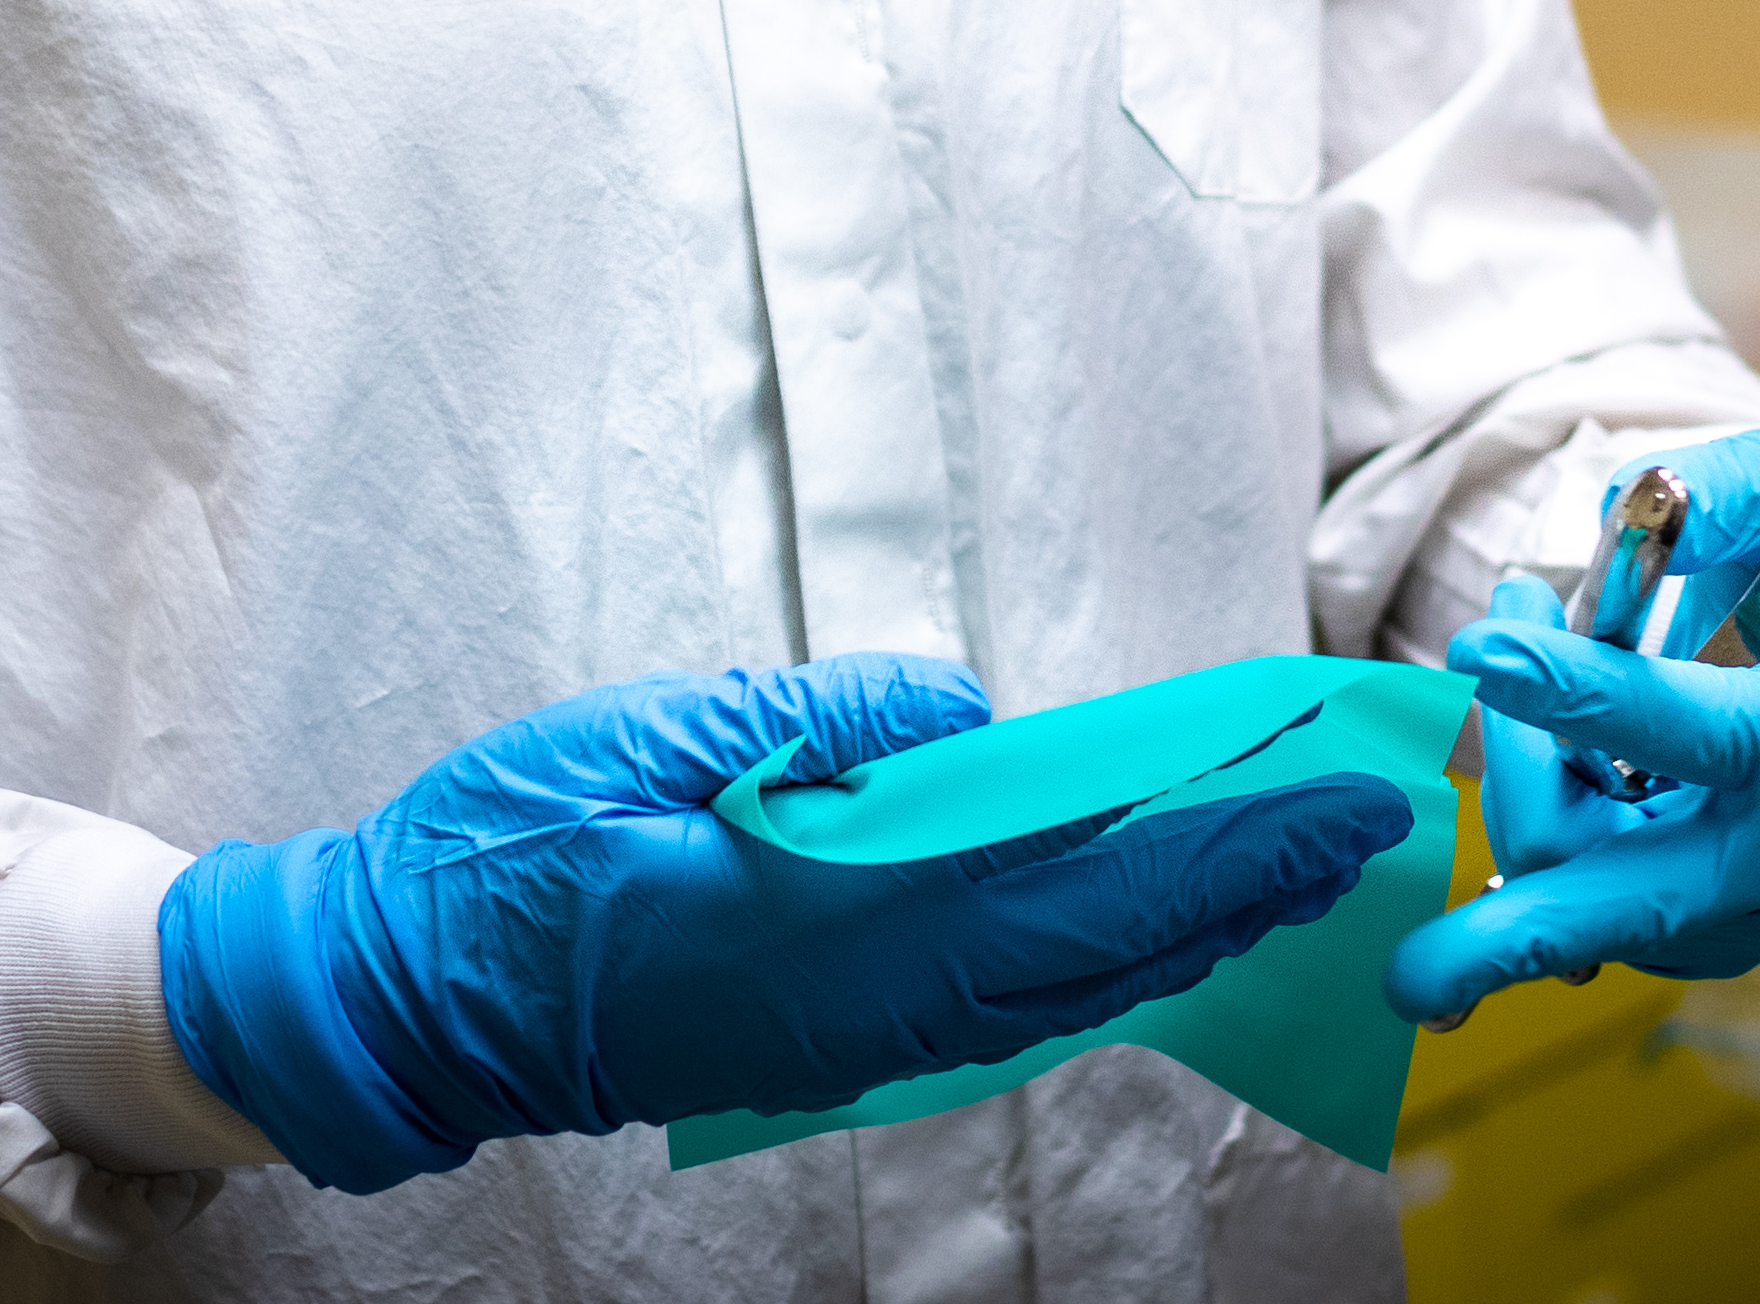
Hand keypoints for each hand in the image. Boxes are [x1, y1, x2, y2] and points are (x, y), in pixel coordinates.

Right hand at [156, 652, 1416, 1191]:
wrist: (403, 994)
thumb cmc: (508, 848)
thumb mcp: (646, 738)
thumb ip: (813, 729)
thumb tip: (964, 715)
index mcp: (822, 922)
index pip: (1068, 885)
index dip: (1209, 847)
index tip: (1318, 803)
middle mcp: (861, 1005)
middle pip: (1093, 951)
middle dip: (1233, 887)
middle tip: (1355, 826)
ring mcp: (846, 1040)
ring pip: (1059, 992)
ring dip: (1179, 926)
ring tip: (1278, 863)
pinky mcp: (825, 1044)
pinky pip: (999, 1011)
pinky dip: (1093, 961)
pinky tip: (1134, 921)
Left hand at [1381, 429, 1759, 1023]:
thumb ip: (1729, 487)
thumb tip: (1640, 502)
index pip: (1695, 729)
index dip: (1582, 691)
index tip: (1481, 650)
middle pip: (1634, 899)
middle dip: (1519, 936)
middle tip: (1406, 978)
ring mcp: (1759, 905)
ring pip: (1583, 879)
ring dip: (1520, 775)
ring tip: (1512, 643)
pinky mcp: (1717, 929)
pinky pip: (1592, 894)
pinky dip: (1546, 813)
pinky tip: (1547, 729)